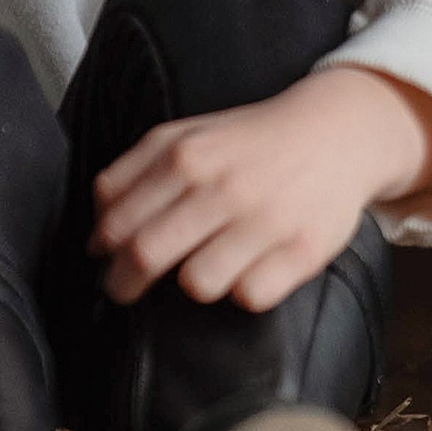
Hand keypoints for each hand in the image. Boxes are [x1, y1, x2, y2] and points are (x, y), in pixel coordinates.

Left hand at [89, 66, 431, 311]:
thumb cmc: (246, 142)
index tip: (102, 260)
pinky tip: (248, 269)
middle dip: (124, 282)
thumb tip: (97, 228)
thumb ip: (133, 172)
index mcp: (184, 155)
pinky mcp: (302, 252)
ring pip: (197, 284)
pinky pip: (250, 297)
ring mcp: (264, 221)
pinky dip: (244, 290)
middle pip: (147, 254)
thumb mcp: (184, 136)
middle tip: (123, 290)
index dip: (102, 247)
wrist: (334, 133)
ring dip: (192, 282)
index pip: (118, 217)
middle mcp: (222, 187)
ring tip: (202, 267)